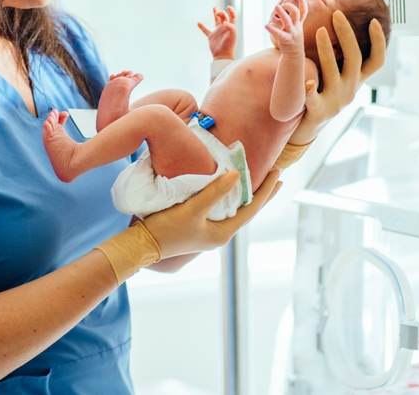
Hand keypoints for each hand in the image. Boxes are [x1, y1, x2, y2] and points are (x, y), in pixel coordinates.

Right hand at [142, 169, 281, 258]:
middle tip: (277, 176)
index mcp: (223, 233)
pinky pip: (221, 207)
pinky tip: (228, 187)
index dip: (265, 191)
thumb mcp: (192, 209)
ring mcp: (208, 230)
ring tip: (257, 179)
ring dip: (246, 193)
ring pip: (235, 208)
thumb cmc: (166, 230)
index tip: (277, 173)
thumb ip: (214, 192)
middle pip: (247, 209)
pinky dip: (229, 195)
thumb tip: (236, 175)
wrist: (141, 245)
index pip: (251, 209)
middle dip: (261, 193)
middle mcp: (219, 233)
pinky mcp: (197, 225)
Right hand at [197, 6, 236, 58]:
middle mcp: (224, 28)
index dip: (231, 11)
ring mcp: (218, 32)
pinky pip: (206, 30)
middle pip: (224, 17)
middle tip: (218, 13)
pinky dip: (202, 27)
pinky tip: (198, 23)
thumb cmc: (229, 46)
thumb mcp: (232, 36)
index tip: (228, 7)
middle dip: (221, 13)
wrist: (222, 55)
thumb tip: (225, 22)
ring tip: (214, 7)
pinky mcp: (211, 36)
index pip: (233, 17)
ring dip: (215, 14)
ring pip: (217, 21)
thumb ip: (231, 28)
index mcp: (231, 27)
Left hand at [265, 0, 306, 55]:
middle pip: (296, 14)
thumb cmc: (291, 39)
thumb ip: (285, 21)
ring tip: (276, 6)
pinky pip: (279, 34)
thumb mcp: (291, 28)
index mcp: (299, 24)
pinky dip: (272, 29)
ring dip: (282, 13)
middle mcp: (296, 27)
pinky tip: (266, 25)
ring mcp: (292, 33)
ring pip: (288, 21)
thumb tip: (275, 15)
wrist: (294, 55)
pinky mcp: (286, 40)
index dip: (303, 2)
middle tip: (281, 5)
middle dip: (290, 6)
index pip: (304, 11)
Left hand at [295, 13, 386, 141]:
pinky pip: (314, 100)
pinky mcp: (319, 111)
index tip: (374, 21)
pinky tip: (306, 82)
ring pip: (334, 73)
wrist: (307, 126)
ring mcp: (336, 101)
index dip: (379, 42)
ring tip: (319, 31)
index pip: (376, 61)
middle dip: (347, 35)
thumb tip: (343, 27)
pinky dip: (311, 91)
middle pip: (355, 59)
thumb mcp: (338, 77)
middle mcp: (350, 90)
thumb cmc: (322, 95)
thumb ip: (342, 59)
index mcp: (357, 80)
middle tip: (337, 14)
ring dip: (327, 50)